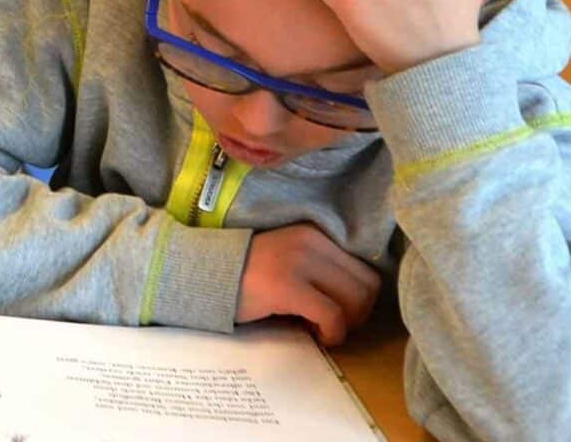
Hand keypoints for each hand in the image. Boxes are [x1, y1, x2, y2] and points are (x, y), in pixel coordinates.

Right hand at [236, 224, 380, 345]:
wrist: (203, 276)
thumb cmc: (248, 275)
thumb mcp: (290, 260)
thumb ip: (321, 269)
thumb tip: (357, 302)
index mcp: (316, 234)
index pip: (366, 269)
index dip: (360, 299)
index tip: (338, 312)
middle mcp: (312, 241)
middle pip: (367, 286)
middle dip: (357, 314)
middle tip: (332, 326)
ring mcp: (299, 262)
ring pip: (355, 301)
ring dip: (345, 324)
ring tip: (320, 328)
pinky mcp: (287, 286)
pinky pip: (331, 316)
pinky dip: (332, 334)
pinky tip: (317, 336)